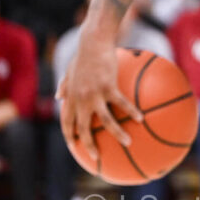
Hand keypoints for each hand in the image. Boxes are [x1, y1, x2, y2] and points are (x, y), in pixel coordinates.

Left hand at [57, 40, 142, 159]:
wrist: (93, 42)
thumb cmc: (82, 54)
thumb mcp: (69, 71)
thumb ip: (64, 86)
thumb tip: (58, 96)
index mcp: (71, 98)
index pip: (67, 123)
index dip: (70, 137)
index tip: (75, 148)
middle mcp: (81, 99)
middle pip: (83, 128)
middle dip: (89, 145)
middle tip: (97, 157)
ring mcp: (95, 94)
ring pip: (105, 120)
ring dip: (116, 134)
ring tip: (128, 143)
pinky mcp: (109, 87)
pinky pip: (122, 104)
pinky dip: (131, 112)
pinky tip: (141, 119)